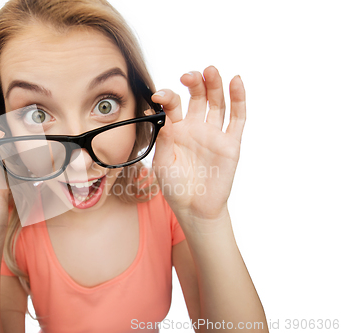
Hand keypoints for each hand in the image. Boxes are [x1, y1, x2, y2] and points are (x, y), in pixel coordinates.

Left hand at [152, 66, 245, 221]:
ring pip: (217, 103)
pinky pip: (237, 118)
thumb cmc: (175, 187)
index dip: (167, 97)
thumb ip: (165, 140)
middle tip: (188, 75)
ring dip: (214, 85)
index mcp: (176, 130)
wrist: (194, 208)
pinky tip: (236, 82)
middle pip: (197, 97)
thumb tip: (162, 117)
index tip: (159, 95)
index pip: (174, 106)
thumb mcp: (163, 163)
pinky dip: (239, 99)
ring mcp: (214, 133)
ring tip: (210, 71)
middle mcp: (195, 127)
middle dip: (194, 83)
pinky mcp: (231, 143)